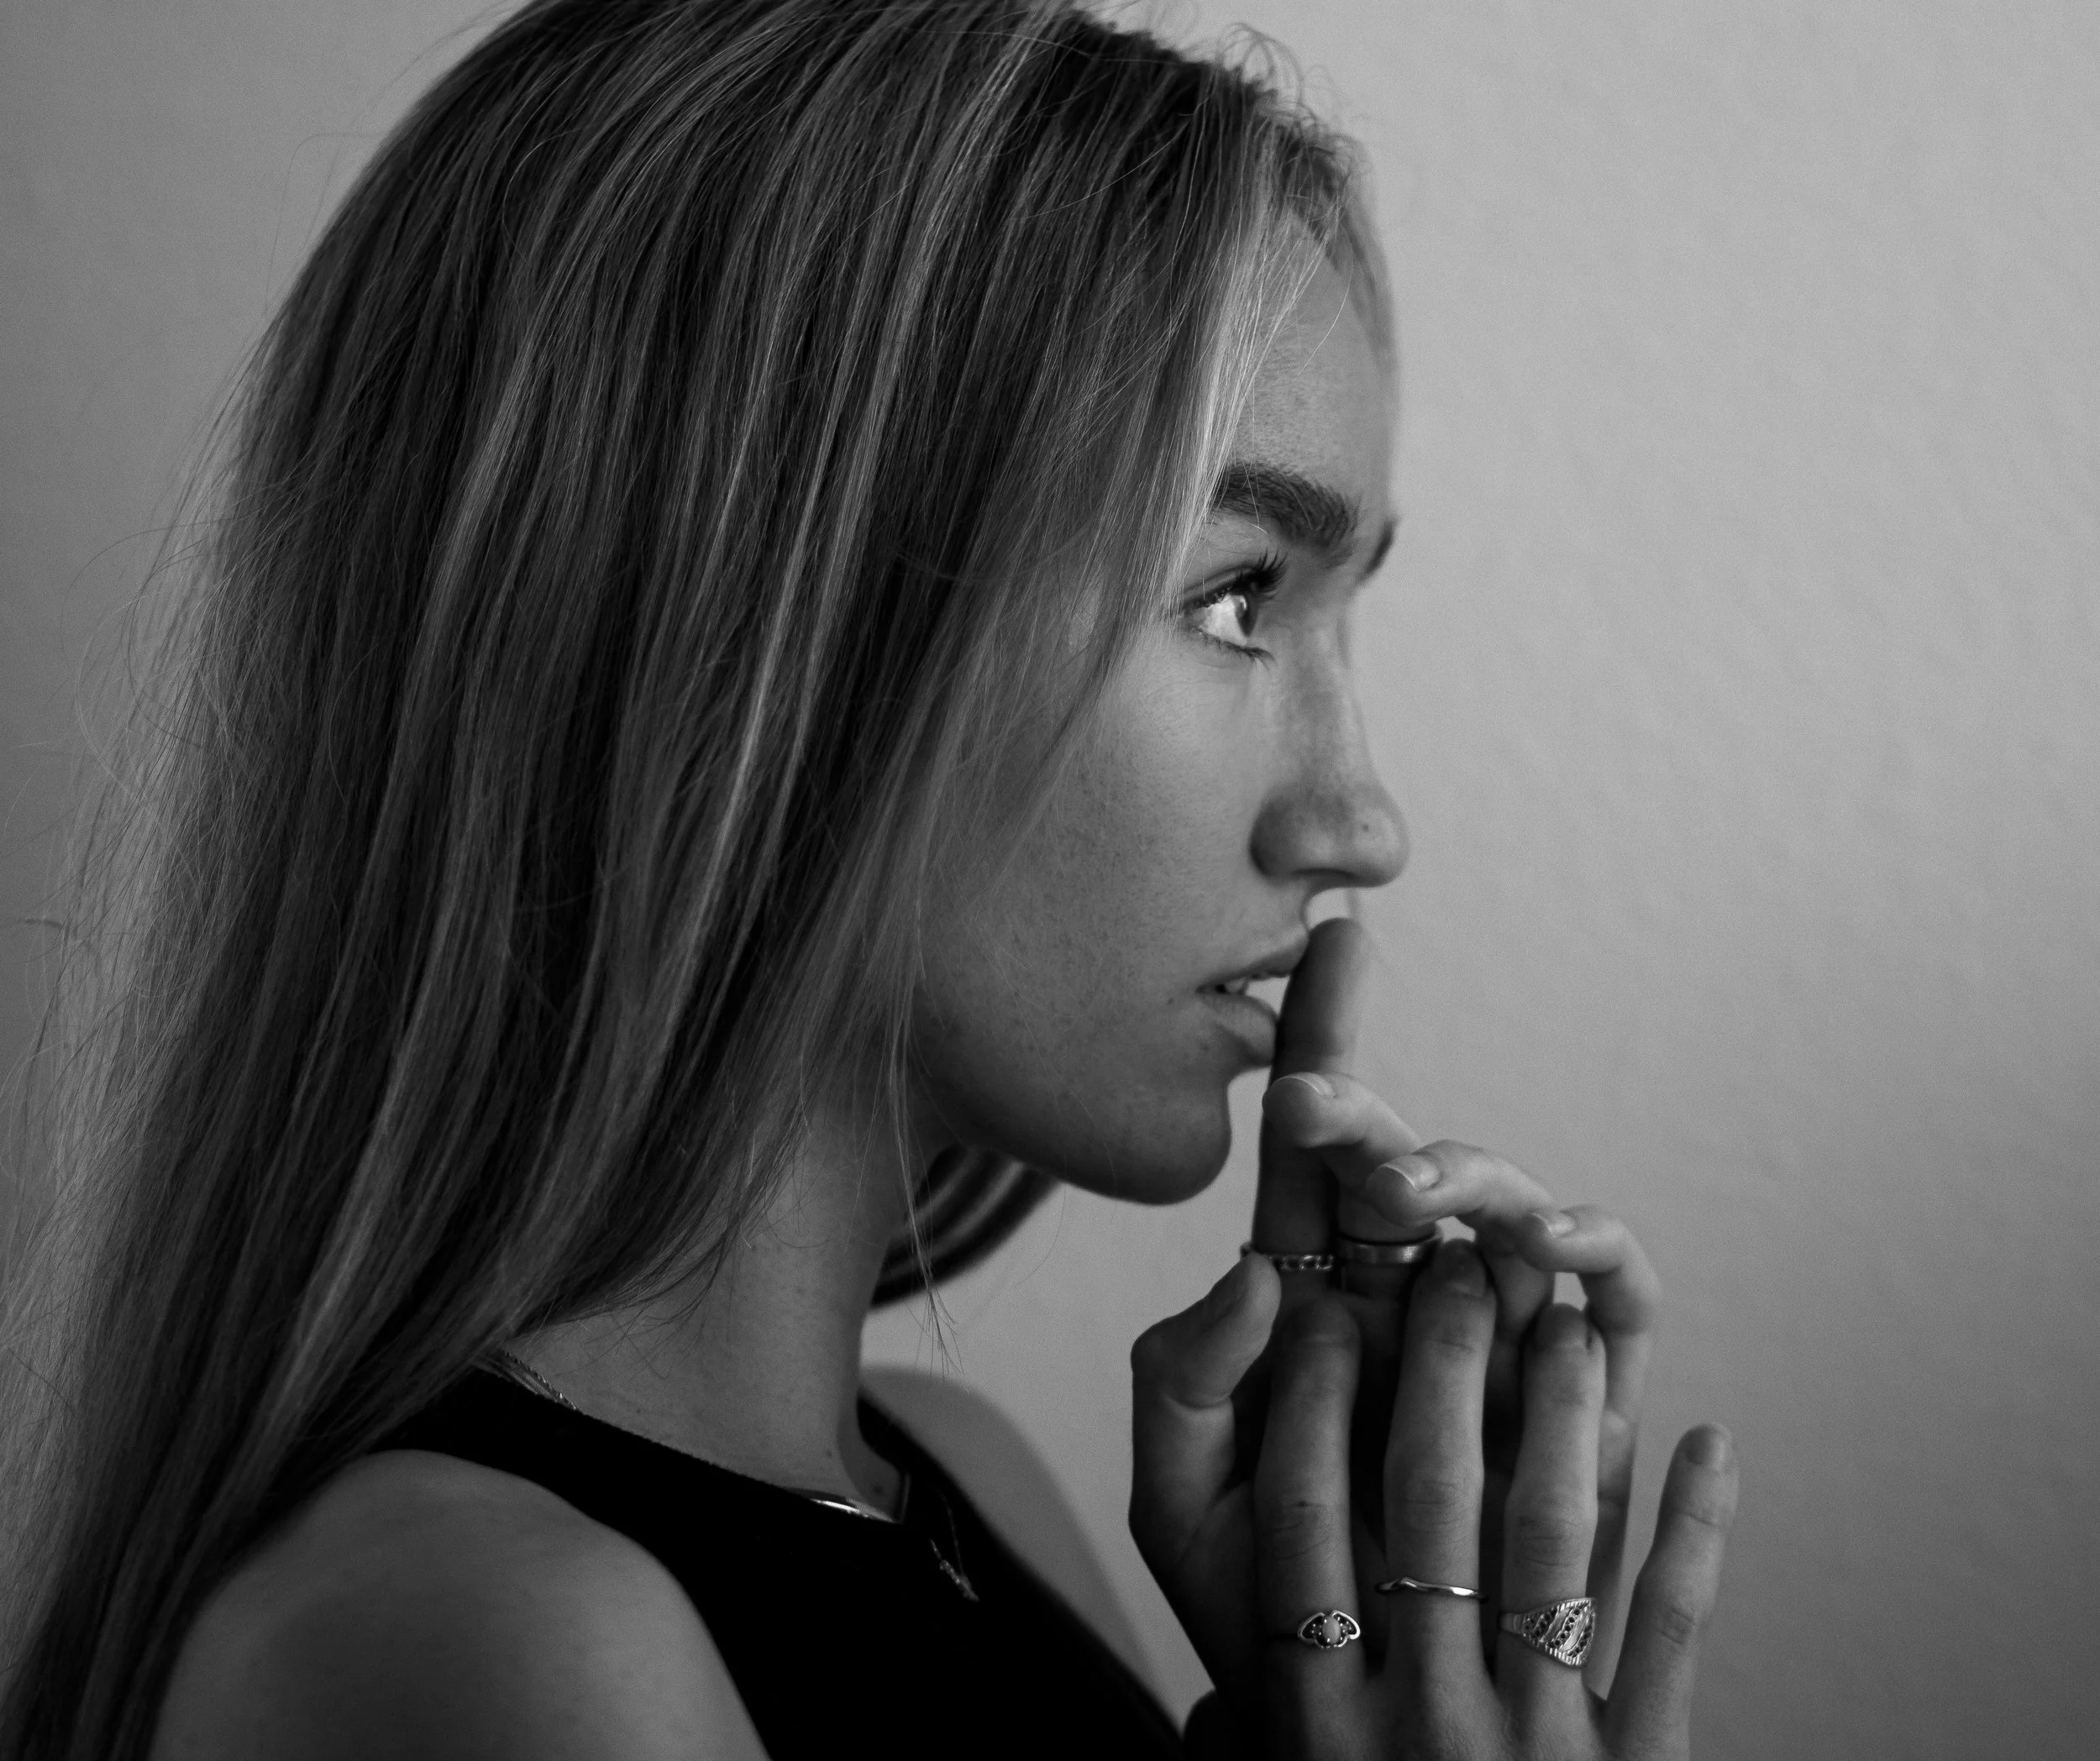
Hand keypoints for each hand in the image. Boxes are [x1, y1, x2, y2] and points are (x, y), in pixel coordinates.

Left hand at [1236, 918, 1665, 1680]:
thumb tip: (1250, 1272)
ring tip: (1426, 1198)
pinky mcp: (1582, 1385)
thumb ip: (1183, 1381)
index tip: (1331, 931)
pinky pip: (1606, 1296)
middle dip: (1377, 1126)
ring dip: (1475, 1182)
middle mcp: (1409, 1290)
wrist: (1360, 1696)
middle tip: (1330, 1126)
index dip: (1320, 1040)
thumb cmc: (1267, 1593)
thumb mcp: (1180, 1499)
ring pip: (1504, 1209)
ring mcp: (1498, 1328)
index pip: (1310, 1152)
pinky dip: (1595, 1253)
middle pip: (1405, 1165)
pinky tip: (1561, 1243)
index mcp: (1309, 1294)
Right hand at [1241, 1244, 1735, 1759]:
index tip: (1320, 1309)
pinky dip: (1696, 1529)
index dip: (1308, 1401)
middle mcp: (1419, 1718)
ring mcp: (1534, 1740)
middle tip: (1456, 1269)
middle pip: (1427, 1501)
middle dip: (1440, 1367)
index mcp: (1319, 1714)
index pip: (1302, 1519)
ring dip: (1566, 1416)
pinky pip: (1669, 1626)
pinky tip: (1712, 1442)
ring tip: (1572, 1322)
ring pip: (1553, 1540)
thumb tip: (1223, 1683)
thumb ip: (1238, 1712)